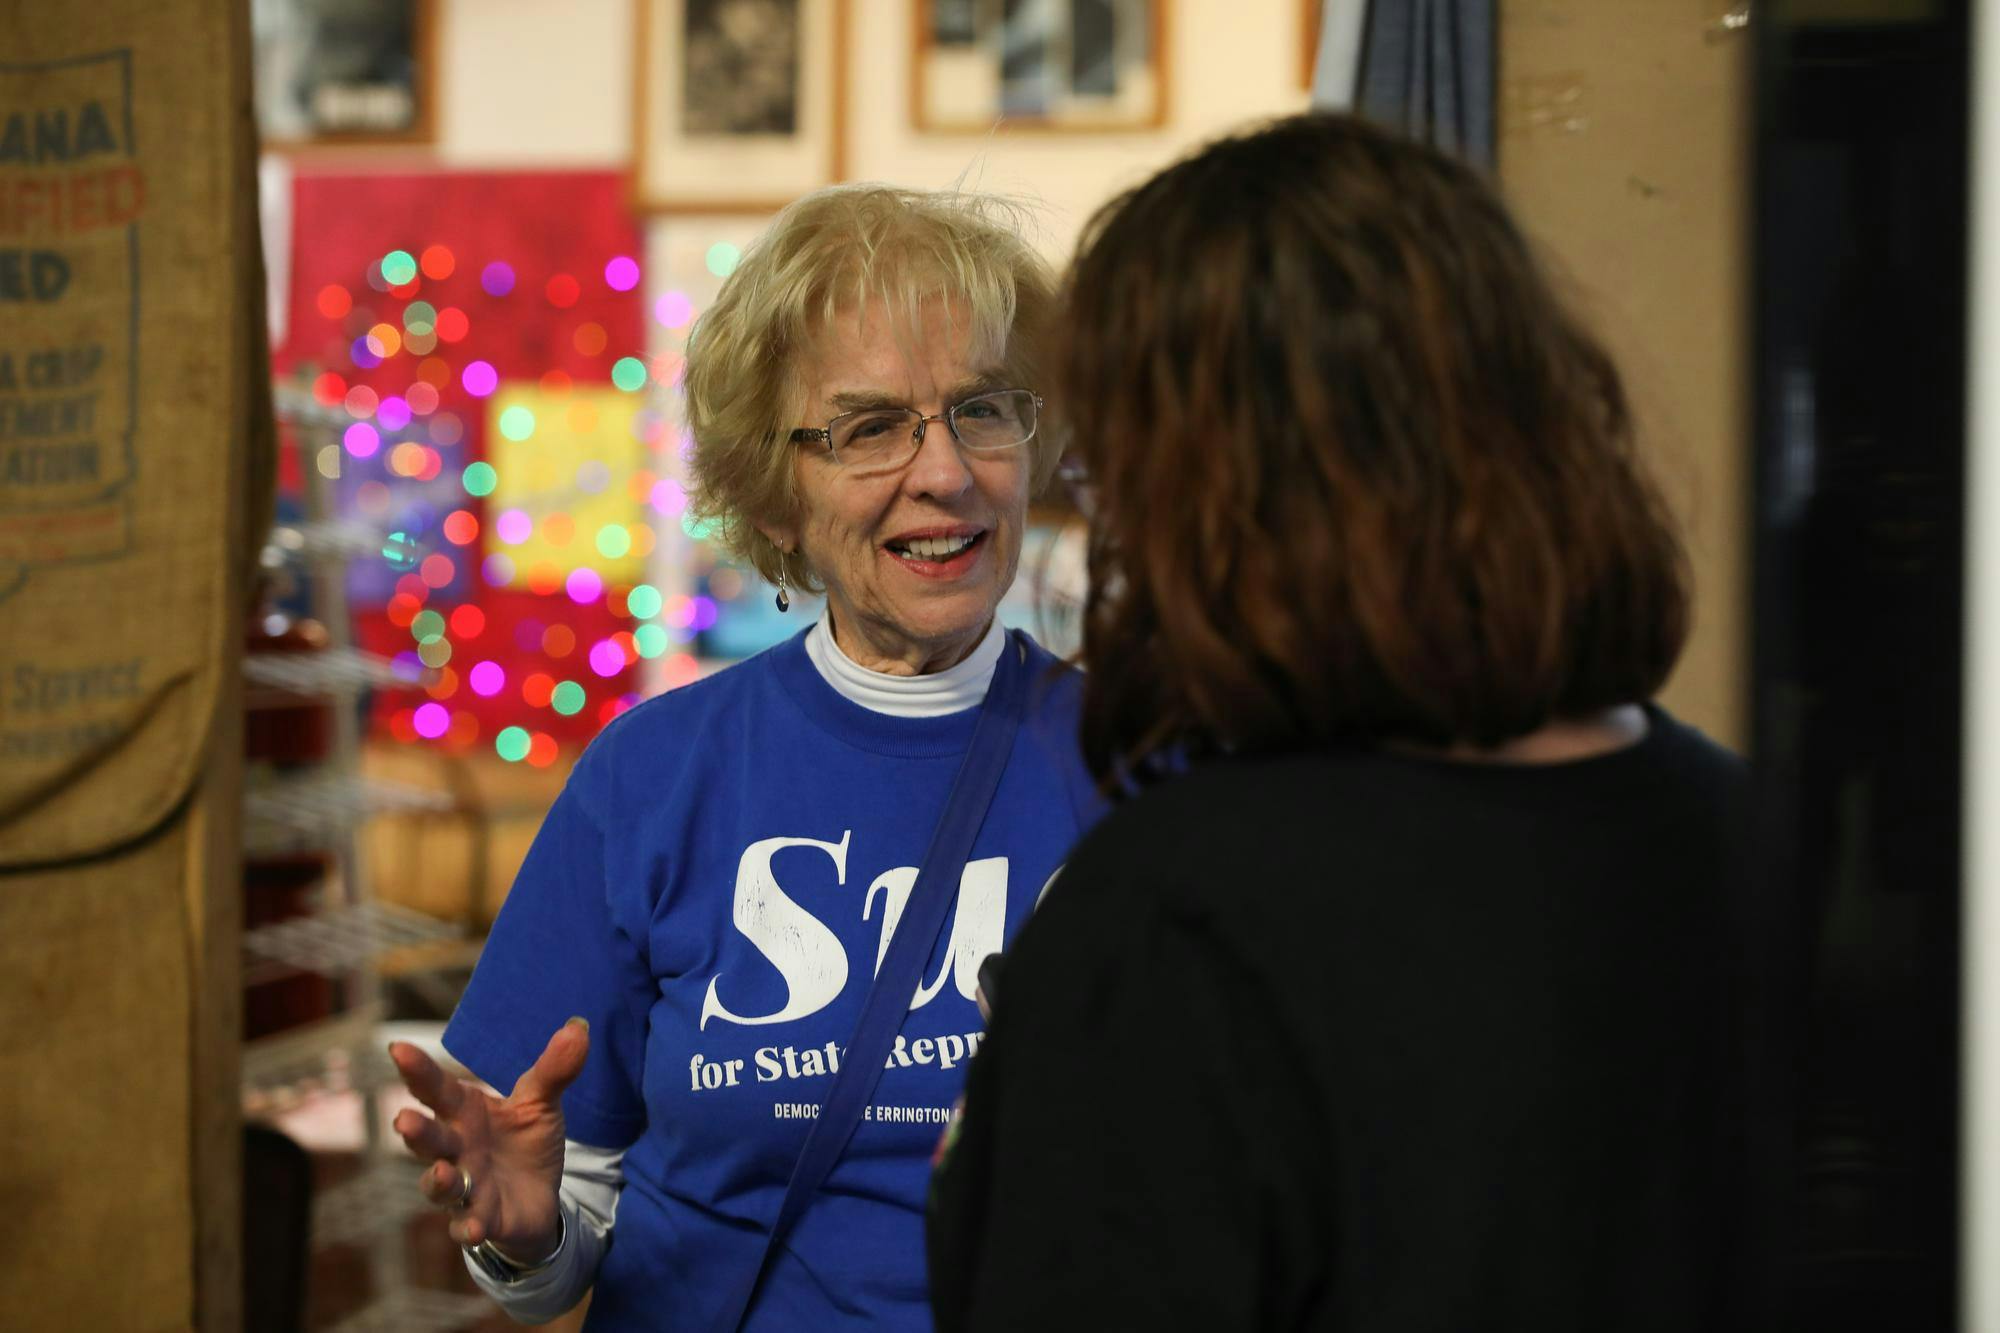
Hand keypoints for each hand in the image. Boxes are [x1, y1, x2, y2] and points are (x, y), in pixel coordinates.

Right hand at [387, 1017, 589, 1257]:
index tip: (398, 1048)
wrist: (537, 1197)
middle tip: (403, 1119)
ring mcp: (465, 1187)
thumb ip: (554, 1070)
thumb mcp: (540, 1104)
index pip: (436, 1089)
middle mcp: (456, 1149)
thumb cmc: (524, 1142)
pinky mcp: (481, 1219)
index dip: (417, 1070)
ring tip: (443, 1173)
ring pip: (440, 1186)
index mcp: (464, 1113)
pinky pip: (467, 1226)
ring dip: (438, 1181)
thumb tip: (580, 1026)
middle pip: (430, 1139)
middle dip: (417, 1131)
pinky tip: (474, 1228)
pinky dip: (468, 1227)